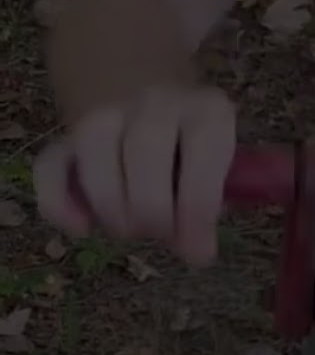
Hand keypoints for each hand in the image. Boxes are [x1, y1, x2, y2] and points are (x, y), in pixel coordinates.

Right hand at [33, 84, 236, 266]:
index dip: (197, 208)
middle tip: (160, 235)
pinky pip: (51, 165)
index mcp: (208, 111)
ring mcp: (108, 113)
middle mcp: (157, 103)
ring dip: (111, 206)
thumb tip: (194, 251)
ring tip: (129, 231)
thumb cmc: (200, 154)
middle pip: (145, 151)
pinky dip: (59, 202)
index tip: (197, 251)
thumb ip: (210, 207)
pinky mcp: (68, 136)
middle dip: (153, 210)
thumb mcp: (224, 172)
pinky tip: (81, 229)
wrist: (157, 108)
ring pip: (94, 151)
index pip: (204, 152)